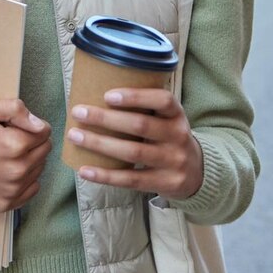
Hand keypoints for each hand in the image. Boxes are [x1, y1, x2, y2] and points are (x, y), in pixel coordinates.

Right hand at [0, 98, 51, 212]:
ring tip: (2, 154)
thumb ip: (15, 110)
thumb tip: (39, 124)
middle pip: (44, 150)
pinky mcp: (4, 204)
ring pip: (39, 169)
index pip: (45, 132)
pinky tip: (5, 171)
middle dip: (31, 141)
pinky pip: (31, 189)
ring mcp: (11, 190)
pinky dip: (24, 179)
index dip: (30, 125)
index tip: (11, 125)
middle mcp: (16, 171)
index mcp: (13, 145)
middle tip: (5, 138)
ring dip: (28, 159)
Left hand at [66, 88, 203, 200]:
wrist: (197, 173)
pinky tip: (85, 170)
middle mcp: (178, 136)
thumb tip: (96, 89)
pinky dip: (105, 176)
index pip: (163, 100)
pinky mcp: (166, 183)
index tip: (107, 95)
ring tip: (75, 135)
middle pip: (141, 125)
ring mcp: (173, 161)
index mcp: (177, 115)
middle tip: (78, 111)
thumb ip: (145, 108)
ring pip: (133, 152)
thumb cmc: (168, 137)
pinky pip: (131, 179)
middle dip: (106, 118)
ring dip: (100, 144)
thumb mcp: (167, 119)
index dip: (136, 97)